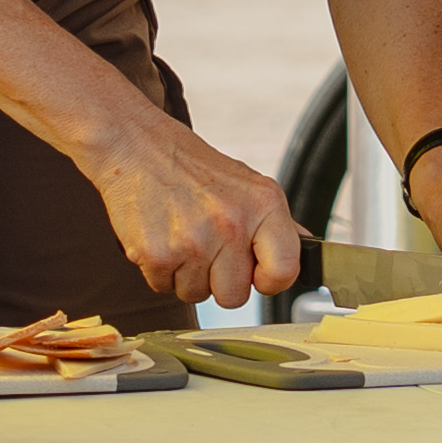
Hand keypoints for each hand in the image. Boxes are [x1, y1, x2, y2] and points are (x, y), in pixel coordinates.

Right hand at [86, 106, 302, 305]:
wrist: (134, 145)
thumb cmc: (190, 166)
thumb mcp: (246, 183)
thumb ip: (277, 222)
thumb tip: (308, 247)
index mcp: (263, 205)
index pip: (285, 272)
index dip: (268, 280)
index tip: (255, 272)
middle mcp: (231, 224)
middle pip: (234, 297)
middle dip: (218, 280)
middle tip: (206, 245)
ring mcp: (193, 242)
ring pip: (196, 295)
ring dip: (186, 274)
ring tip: (180, 235)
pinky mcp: (157, 255)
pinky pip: (164, 287)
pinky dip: (160, 269)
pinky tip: (160, 236)